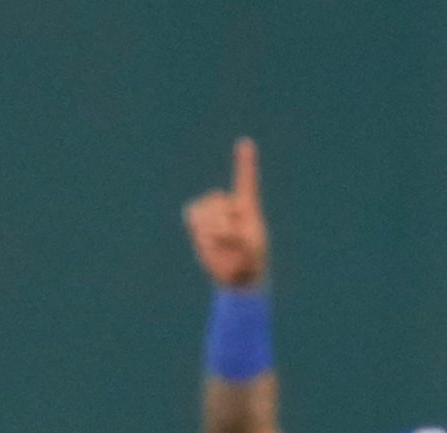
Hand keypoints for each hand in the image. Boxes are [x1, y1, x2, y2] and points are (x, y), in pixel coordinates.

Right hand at [185, 137, 268, 286]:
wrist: (237, 275)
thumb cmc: (252, 260)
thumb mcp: (252, 250)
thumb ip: (237, 238)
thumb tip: (216, 231)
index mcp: (248, 206)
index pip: (246, 180)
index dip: (245, 162)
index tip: (246, 143)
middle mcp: (229, 204)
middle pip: (220, 204)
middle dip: (226, 225)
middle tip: (235, 242)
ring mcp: (212, 212)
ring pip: (206, 213)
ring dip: (214, 232)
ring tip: (224, 244)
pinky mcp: (198, 222)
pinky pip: (194, 219)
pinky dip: (202, 233)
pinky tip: (209, 242)